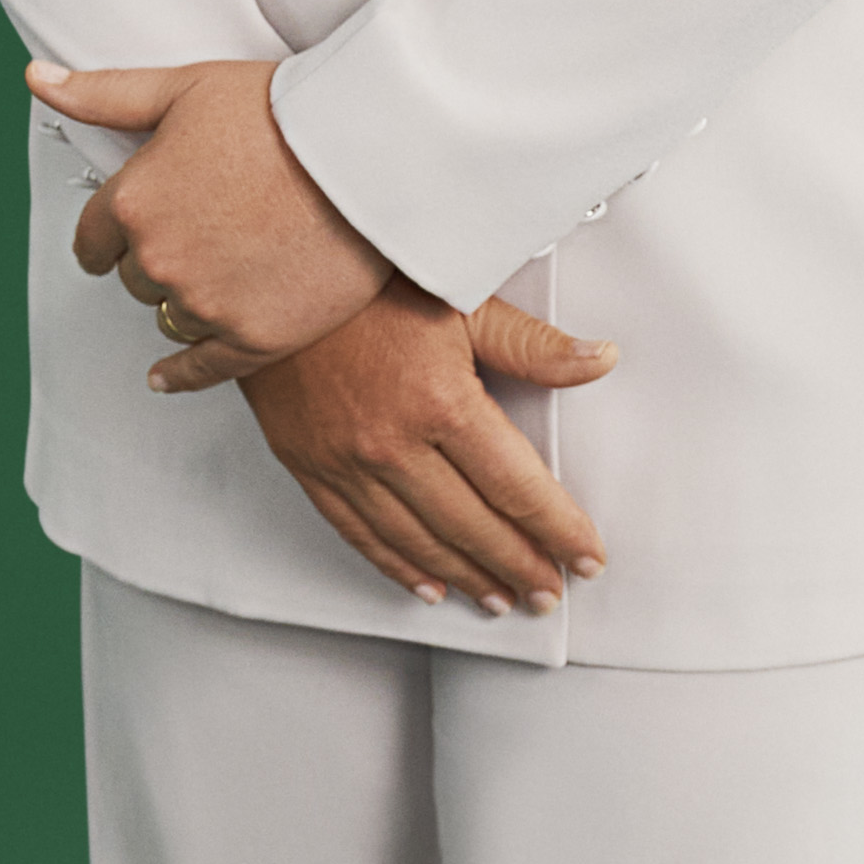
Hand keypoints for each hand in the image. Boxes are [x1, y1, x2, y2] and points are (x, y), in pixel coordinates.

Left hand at [36, 55, 390, 370]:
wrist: (368, 151)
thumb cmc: (282, 111)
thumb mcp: (184, 88)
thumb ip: (104, 94)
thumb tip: (37, 78)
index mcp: (133, 202)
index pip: (93, 241)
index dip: (110, 237)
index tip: (122, 239)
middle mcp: (159, 259)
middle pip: (136, 280)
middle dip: (161, 259)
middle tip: (208, 231)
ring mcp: (206, 304)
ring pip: (170, 318)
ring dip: (187, 300)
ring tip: (226, 271)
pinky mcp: (254, 338)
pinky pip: (201, 370)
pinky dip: (181, 373)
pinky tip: (167, 375)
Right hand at [225, 283, 620, 613]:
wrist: (265, 266)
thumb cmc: (362, 274)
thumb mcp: (460, 295)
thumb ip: (531, 343)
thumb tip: (597, 360)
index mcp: (440, 399)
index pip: (517, 487)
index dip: (558, 530)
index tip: (584, 556)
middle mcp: (391, 441)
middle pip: (473, 526)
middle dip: (522, 566)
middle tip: (552, 592)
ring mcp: (345, 460)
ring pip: (418, 541)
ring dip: (467, 577)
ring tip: (502, 597)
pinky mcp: (308, 464)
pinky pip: (359, 533)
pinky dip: (399, 566)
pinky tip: (429, 583)